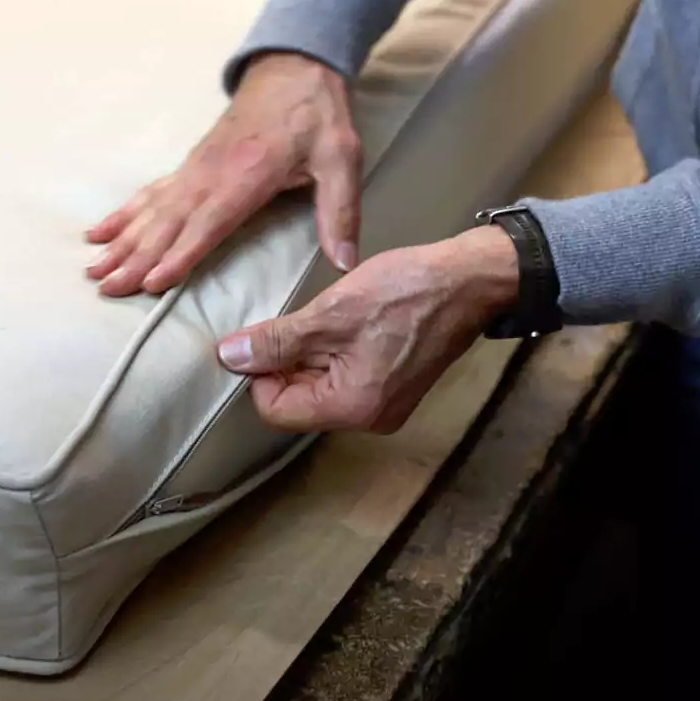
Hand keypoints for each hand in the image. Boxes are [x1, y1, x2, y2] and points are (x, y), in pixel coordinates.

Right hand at [86, 53, 362, 296]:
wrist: (294, 68)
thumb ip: (341, 211)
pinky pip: (151, 193)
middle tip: (107, 287)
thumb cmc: (317, 116)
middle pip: (168, 222)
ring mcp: (196, 168)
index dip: (180, 253)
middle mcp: (212, 173)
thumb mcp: (341, 159)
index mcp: (247, 176)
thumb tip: (345, 261)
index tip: (153, 280)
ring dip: (122, 241)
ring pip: (152, 210)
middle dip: (136, 257)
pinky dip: (124, 214)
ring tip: (94, 269)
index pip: (208, 222)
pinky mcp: (190, 165)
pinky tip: (101, 232)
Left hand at [215, 226, 519, 432]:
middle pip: (298, 402)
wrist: (470, 281)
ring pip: (321, 388)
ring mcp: (385, 406)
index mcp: (351, 408)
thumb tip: (229, 358)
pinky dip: (334, 354)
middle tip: (300, 319)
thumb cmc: (406, 293)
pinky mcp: (394, 388)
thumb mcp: (330, 313)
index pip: (275, 409)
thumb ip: (277, 341)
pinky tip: (345, 323)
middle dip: (287, 362)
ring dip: (310, 355)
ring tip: (326, 317)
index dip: (260, 372)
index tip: (264, 335)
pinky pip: (346, 380)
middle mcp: (368, 419)